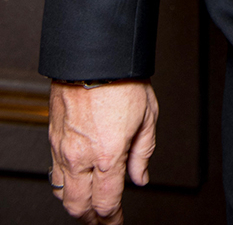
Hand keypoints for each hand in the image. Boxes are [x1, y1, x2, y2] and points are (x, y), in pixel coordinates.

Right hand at [49, 79, 157, 221]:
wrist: (95, 55)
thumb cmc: (123, 78)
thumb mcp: (148, 115)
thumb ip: (143, 151)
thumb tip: (140, 175)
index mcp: (108, 154)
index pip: (106, 203)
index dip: (113, 220)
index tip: (117, 223)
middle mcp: (81, 155)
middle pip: (79, 207)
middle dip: (92, 218)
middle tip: (104, 217)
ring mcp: (63, 147)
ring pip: (62, 193)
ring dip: (76, 202)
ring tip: (89, 202)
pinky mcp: (53, 137)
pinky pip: (54, 171)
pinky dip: (65, 182)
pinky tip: (76, 178)